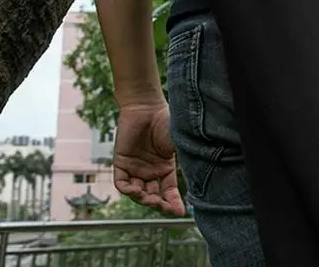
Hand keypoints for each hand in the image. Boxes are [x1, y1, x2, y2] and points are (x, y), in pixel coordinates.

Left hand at [113, 102, 185, 216]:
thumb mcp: (178, 143)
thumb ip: (185, 160)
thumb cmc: (165, 121)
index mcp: (165, 167)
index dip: (174, 203)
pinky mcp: (121, 163)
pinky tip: (136, 191)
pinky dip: (128, 191)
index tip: (181, 212)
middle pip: (154, 196)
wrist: (146, 107)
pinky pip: (122, 184)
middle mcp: (150, 171)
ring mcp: (135, 168)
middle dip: (159, 205)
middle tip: (164, 207)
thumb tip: (197, 179)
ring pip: (138, 193)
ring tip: (150, 198)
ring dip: (144, 200)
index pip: (170, 191)